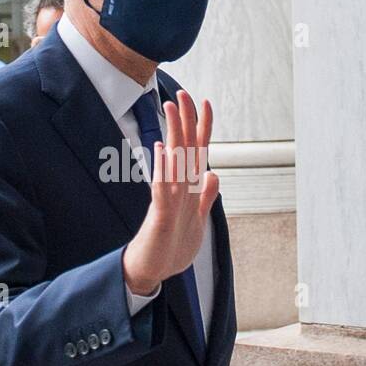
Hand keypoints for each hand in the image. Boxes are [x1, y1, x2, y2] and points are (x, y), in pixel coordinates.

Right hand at [122, 90, 218, 294]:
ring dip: (173, 135)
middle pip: (183, 148)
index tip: (206, 102)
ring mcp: (168, 200)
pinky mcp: (160, 216)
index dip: (203, 127)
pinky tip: (163, 151)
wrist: (151, 272)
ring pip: (173, 162)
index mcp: (188, 189)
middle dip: (184, 120)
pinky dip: (164, 170)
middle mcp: (178, 189)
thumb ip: (205, 198)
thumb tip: (214, 174)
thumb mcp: (196, 220)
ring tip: (170, 110)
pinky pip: (163, 190)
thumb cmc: (170, 247)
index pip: (197, 151)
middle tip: (180, 93)